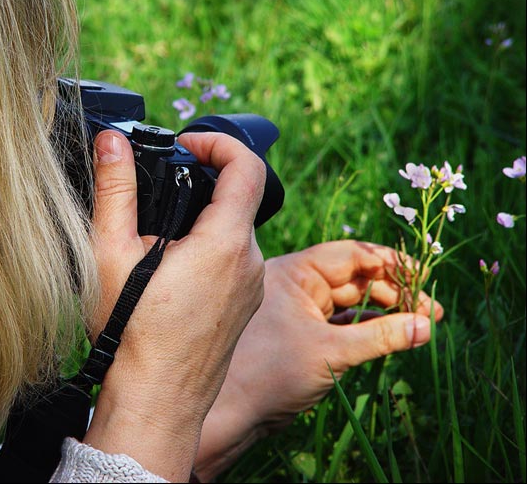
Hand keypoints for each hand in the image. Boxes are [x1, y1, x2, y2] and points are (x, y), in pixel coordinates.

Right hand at [83, 130, 266, 481]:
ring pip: (234, 232)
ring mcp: (251, 288)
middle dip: (199, 184)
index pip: (247, 165)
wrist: (157, 402)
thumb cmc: (133, 334)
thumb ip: (115, 189)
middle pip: (237, 199)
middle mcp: (249, 262)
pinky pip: (233, 262)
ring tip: (155, 241)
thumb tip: (113, 141)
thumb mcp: (111, 252)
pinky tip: (169, 274)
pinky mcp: (243, 307)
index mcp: (225, 242)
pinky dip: (208, 251)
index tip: (186, 144)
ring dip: (201, 221)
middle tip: (156, 193)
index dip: (217, 141)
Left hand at [194, 240, 444, 480]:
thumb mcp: (332, 352)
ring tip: (421, 323)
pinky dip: (367, 326)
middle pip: (354, 276)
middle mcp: (296, 284)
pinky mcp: (303, 333)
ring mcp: (299, 309)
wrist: (234, 411)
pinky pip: (342, 321)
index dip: (390, 263)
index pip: (350, 254)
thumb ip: (381, 337)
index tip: (424, 278)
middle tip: (431, 312)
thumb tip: (427, 325)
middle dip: (394, 290)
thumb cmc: (272, 373)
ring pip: (350, 300)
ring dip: (384, 310)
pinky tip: (395, 334)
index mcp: (294, 272)